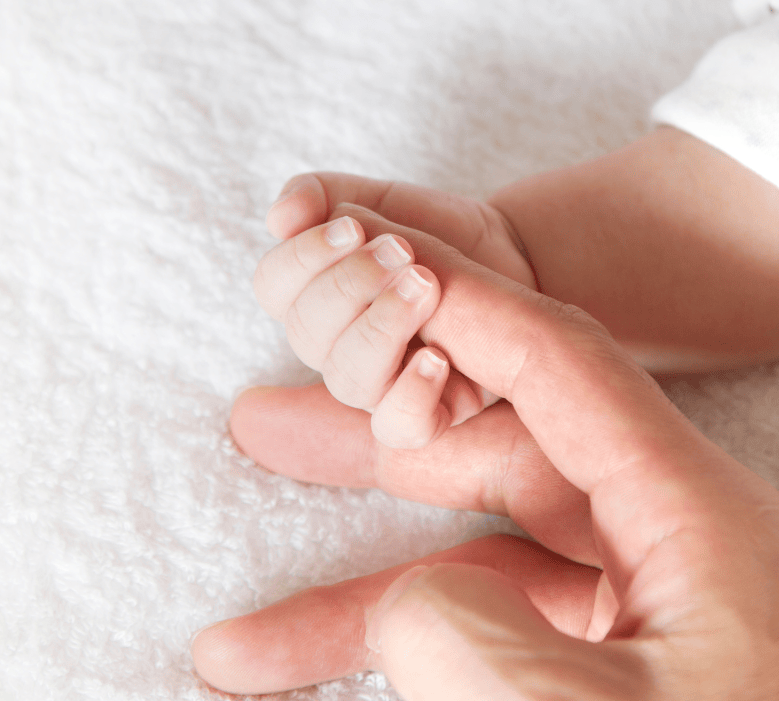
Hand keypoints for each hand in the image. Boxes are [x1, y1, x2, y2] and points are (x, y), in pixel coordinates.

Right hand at [193, 208, 778, 700]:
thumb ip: (476, 648)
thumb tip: (406, 606)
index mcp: (698, 516)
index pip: (559, 366)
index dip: (457, 307)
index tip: (371, 266)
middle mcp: (678, 542)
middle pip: (501, 456)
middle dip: (372, 451)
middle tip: (262, 426)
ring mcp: (657, 613)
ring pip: (491, 566)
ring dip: (371, 590)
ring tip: (247, 635)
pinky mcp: (640, 671)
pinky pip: (518, 636)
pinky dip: (434, 652)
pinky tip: (354, 676)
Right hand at [257, 172, 536, 447]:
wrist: (506, 257)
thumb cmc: (432, 232)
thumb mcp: (378, 199)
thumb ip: (322, 195)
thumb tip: (278, 218)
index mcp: (311, 297)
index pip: (272, 287)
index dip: (302, 257)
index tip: (352, 226)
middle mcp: (335, 348)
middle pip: (307, 333)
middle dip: (351, 284)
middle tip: (401, 250)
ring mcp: (378, 385)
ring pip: (347, 381)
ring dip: (381, 328)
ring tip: (426, 285)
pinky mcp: (428, 411)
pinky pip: (400, 428)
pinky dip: (412, 395)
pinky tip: (437, 357)